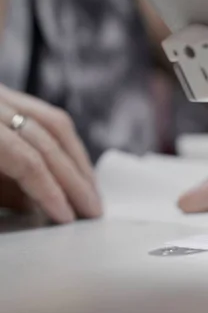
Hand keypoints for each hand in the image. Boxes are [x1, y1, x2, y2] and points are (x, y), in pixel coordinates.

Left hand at [0, 84, 101, 223]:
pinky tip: (75, 163)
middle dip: (75, 180)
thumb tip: (36, 205)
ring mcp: (1, 96)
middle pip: (49, 140)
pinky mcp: (4, 96)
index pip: (28, 161)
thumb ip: (2, 191)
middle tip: (93, 209)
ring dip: (79, 160)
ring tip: (91, 190)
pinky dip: (65, 141)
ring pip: (55, 123)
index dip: (52, 192)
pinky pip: (45, 114)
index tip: (66, 217)